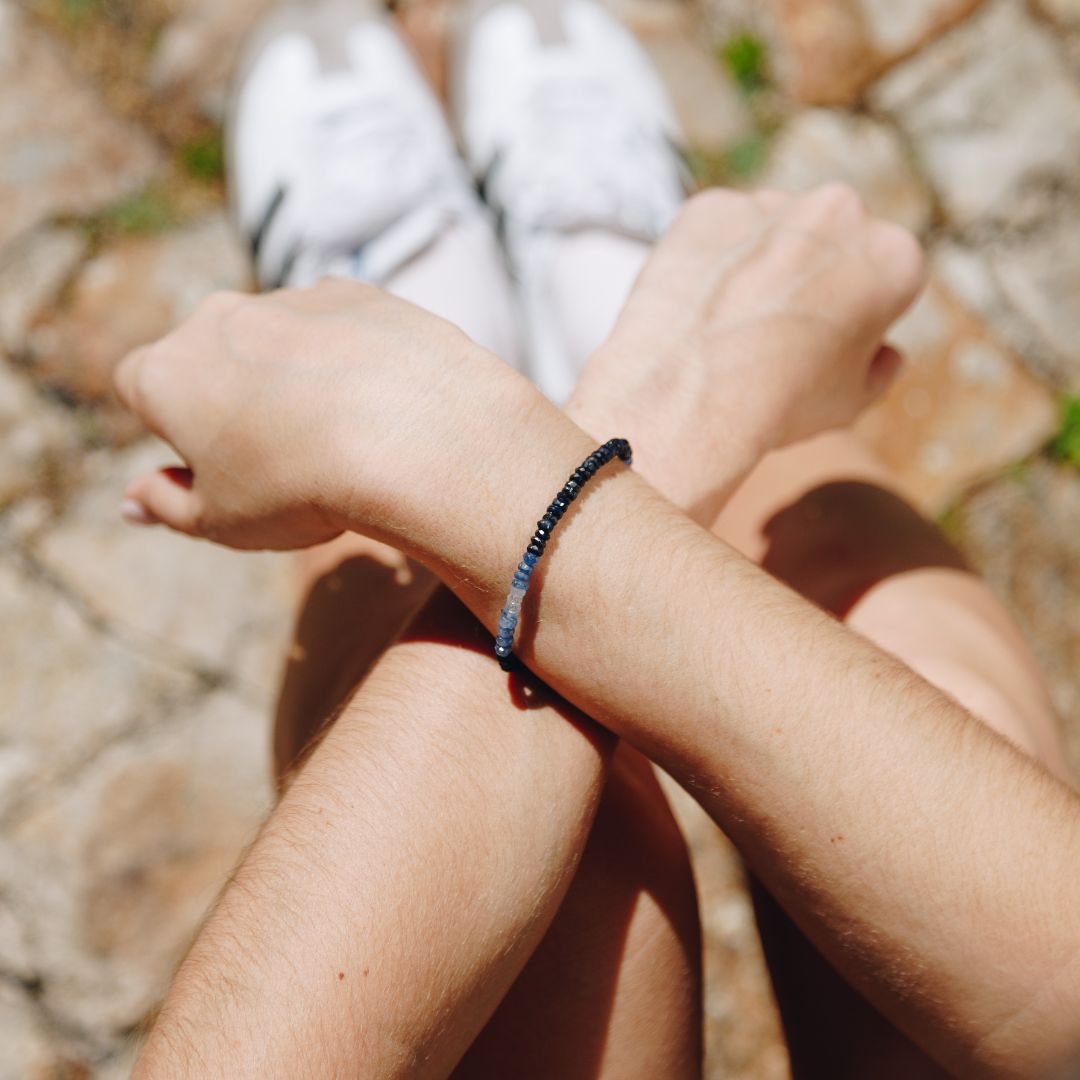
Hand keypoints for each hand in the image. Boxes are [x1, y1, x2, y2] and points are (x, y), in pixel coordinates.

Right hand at [114, 279, 536, 551]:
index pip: (140, 389)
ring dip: (295, 377)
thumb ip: (168, 506)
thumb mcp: (222, 521)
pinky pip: (339, 328)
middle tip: (284, 458)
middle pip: (211, 357)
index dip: (174, 430)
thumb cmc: (301, 488)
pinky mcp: (352, 292)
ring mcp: (287, 300)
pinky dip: (351, 357)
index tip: (218, 465)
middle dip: (235, 399)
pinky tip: (379, 401)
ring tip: (342, 436)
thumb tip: (133, 501)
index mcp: (165, 373)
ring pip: (278, 340)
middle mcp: (217, 320)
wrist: (409, 436)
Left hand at [567, 184, 926, 521]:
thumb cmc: (777, 405)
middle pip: (833, 243)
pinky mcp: (709, 207)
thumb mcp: (849, 404)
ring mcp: (771, 203)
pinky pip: (718, 233)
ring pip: (774, 233)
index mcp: (894, 257)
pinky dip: (711, 262)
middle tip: (779, 335)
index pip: (888, 280)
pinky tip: (699, 309)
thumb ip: (878, 370)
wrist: (687, 396)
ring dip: (763, 266)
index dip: (861, 318)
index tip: (831, 346)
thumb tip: (883, 356)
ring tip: (732, 327)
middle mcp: (840, 212)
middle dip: (815, 278)